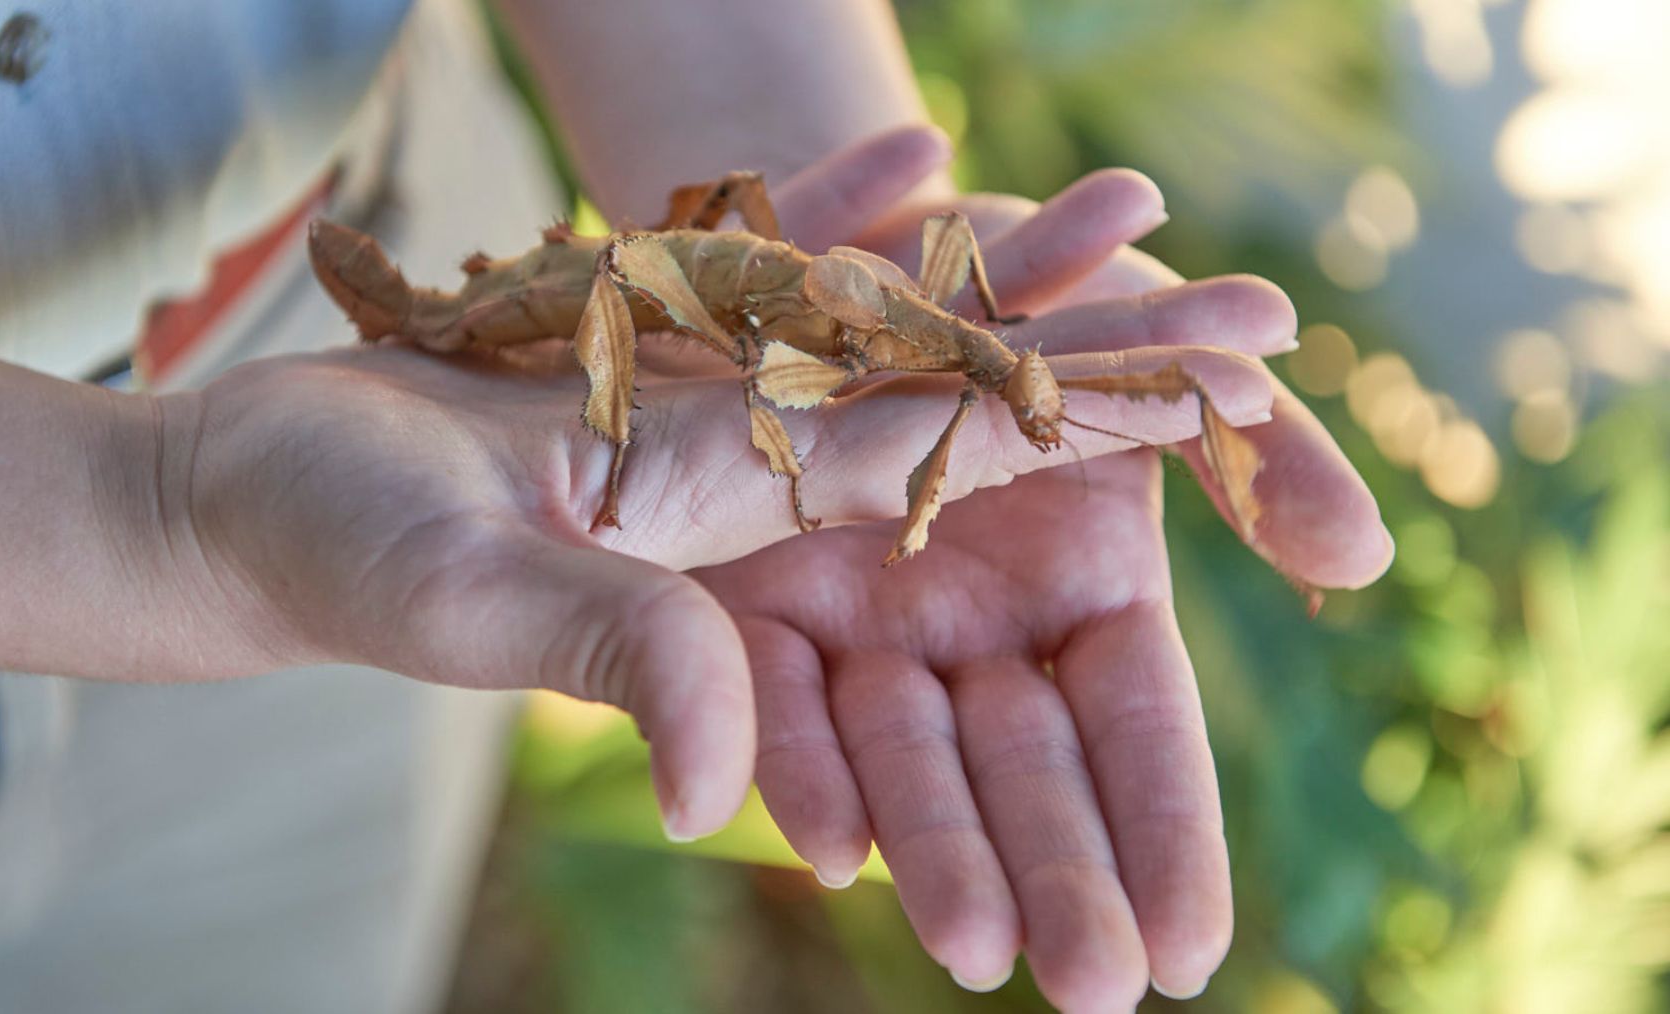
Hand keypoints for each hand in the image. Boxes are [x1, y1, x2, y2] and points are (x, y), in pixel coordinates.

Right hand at [150, 159, 1270, 841]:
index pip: (955, 467)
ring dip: (993, 260)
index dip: (1093, 425)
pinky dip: (831, 197)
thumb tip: (725, 793)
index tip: (1236, 388)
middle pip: (953, 396)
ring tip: (1125, 201)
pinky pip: (749, 249)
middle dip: (1098, 349)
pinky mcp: (628, 325)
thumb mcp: (469, 601)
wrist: (250, 498)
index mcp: (744, 525)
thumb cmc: (331, 553)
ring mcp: (695, 391)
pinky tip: (923, 142)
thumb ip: (613, 658)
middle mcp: (749, 464)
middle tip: (1252, 301)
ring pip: (872, 313)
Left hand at [692, 128, 1391, 1008]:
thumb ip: (1258, 447)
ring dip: (936, 849)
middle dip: (1059, 872)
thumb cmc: (1040, 278)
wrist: (864, 226)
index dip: (1166, 826)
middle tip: (1091, 984)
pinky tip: (832, 843)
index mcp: (1086, 582)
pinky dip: (802, 761)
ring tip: (976, 946)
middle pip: (1023, 767)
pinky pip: (779, 692)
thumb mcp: (1154, 340)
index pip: (1137, 728)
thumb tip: (1365, 559)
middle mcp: (979, 622)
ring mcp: (869, 617)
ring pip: (904, 754)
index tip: (1194, 946)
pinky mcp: (758, 595)